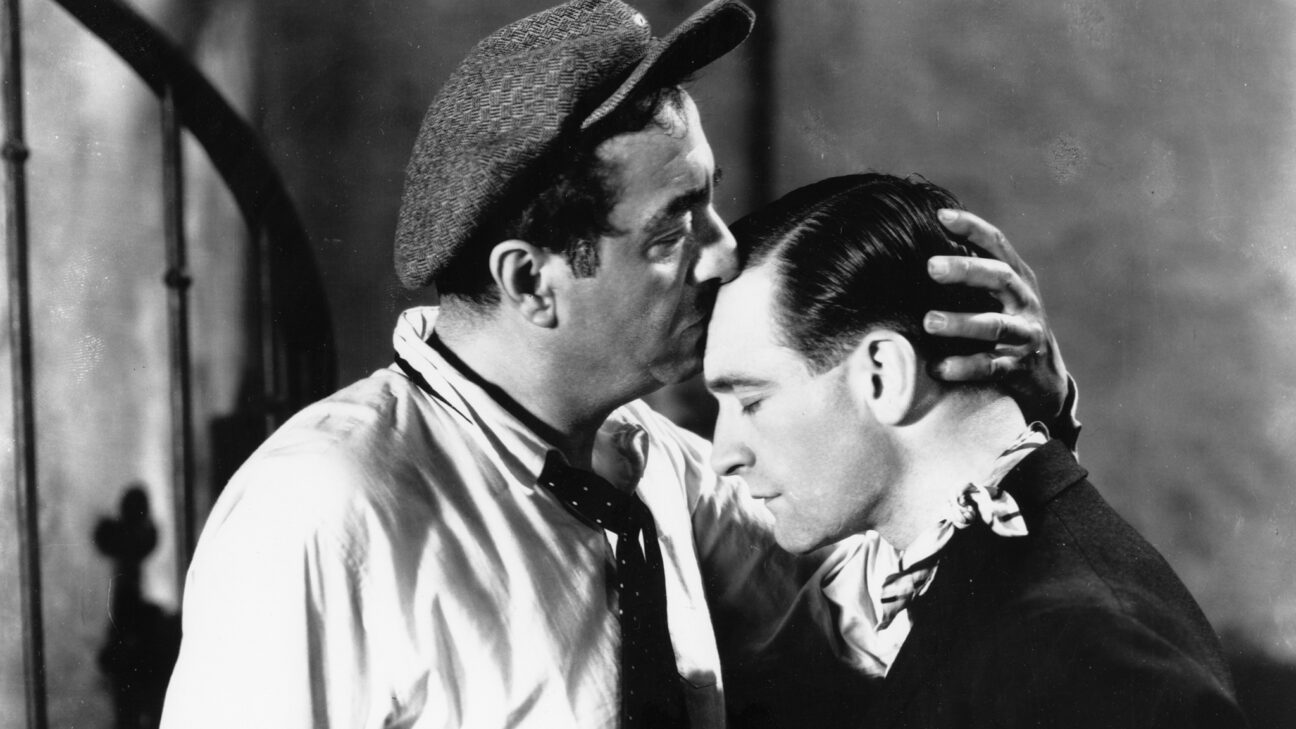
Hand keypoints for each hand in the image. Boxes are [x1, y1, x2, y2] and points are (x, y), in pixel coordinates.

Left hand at [924, 209, 1068, 423]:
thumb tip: (924, 245)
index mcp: (1017, 277)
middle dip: (966, 270)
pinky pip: (990, 367)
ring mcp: (1024, 335)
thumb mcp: (999, 295)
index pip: (997, 244)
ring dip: (961, 323)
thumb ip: (974, 272)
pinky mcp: (1018, 367)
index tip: (941, 216)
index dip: (972, 228)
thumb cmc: (1006, 324)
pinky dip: (963, 366)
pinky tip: (937, 367)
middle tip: (931, 266)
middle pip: (999, 277)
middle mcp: (1024, 301)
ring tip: (929, 322)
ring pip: (995, 325)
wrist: (1045, 377)